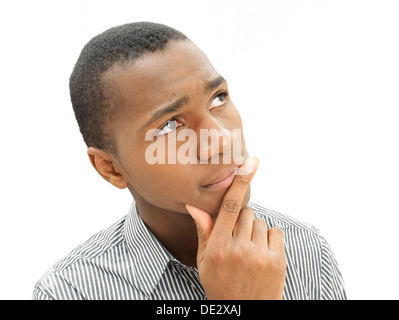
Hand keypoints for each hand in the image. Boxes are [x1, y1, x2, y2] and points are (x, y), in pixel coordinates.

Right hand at [186, 156, 285, 299]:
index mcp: (217, 247)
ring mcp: (259, 256)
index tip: (250, 162)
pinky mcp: (277, 261)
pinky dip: (269, 238)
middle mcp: (238, 249)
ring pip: (259, 222)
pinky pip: (275, 231)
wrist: (244, 312)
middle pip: (245, 212)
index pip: (228, 207)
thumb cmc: (220, 283)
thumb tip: (193, 205)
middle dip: (241, 220)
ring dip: (254, 231)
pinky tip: (262, 253)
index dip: (239, 182)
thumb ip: (203, 230)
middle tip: (238, 239)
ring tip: (250, 251)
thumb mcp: (204, 260)